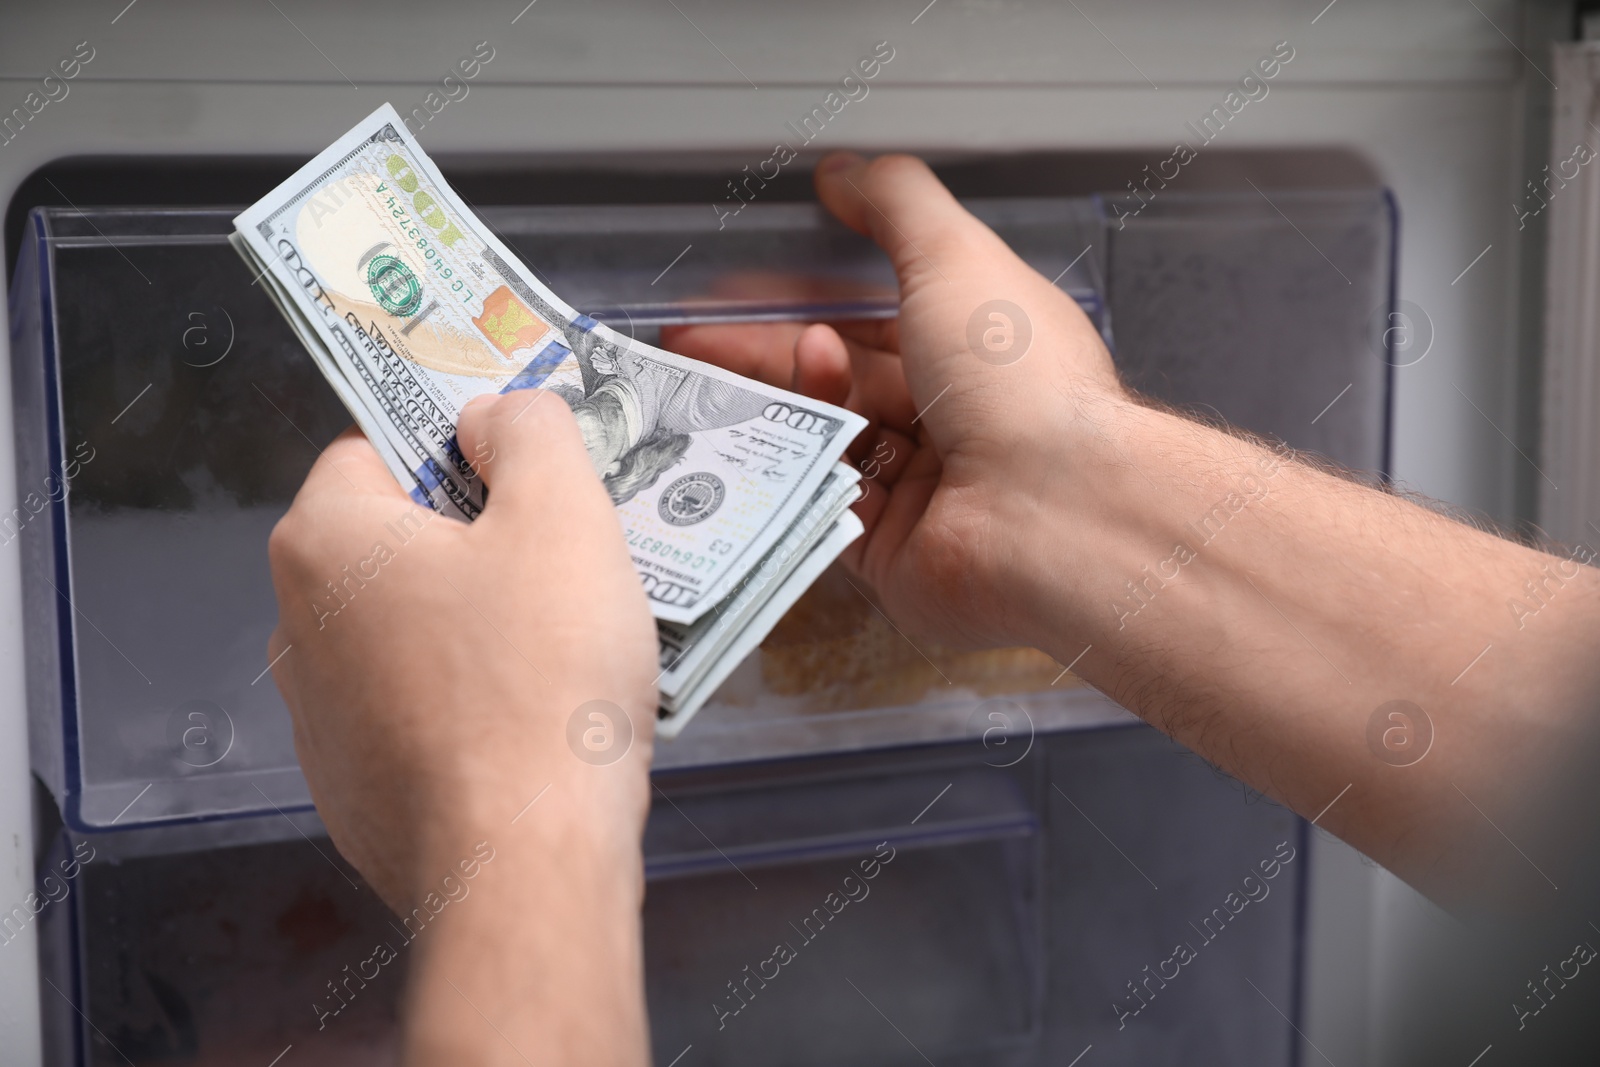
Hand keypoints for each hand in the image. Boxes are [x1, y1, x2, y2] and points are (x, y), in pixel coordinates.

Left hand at [265, 390, 657, 914]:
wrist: (526, 866)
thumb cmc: (542, 681)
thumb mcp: (562, 516)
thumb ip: (530, 432)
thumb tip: (496, 414)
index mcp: (327, 542)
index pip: (377, 447)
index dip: (461, 447)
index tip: (530, 473)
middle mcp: (300, 627)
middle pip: (398, 543)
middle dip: (480, 542)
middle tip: (567, 563)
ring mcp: (321, 721)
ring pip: (415, 633)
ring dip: (481, 627)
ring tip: (565, 652)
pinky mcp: (356, 793)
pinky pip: (423, 714)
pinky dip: (474, 706)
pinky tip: (538, 727)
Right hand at [663, 153, 1129, 648]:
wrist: (1049, 516)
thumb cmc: (1021, 384)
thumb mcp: (953, 254)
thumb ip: (894, 203)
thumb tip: (847, 171)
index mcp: (983, 345)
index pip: (882, 314)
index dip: (810, 295)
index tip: (745, 284)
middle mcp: (959, 416)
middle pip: (844, 375)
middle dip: (765, 349)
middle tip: (694, 336)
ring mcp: (924, 487)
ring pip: (825, 435)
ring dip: (778, 396)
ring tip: (721, 369)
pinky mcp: (891, 550)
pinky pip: (820, 501)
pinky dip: (791, 463)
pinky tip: (774, 427)